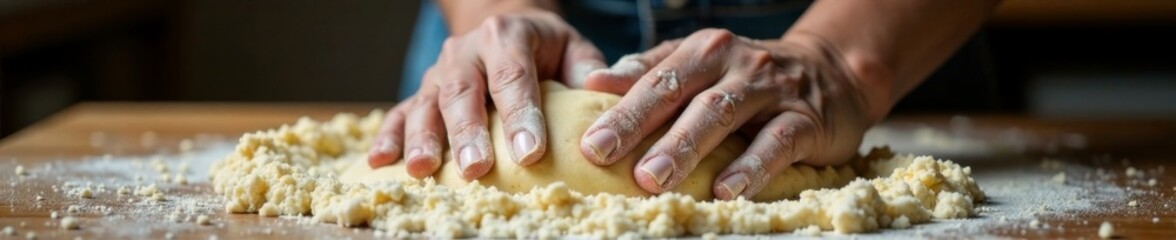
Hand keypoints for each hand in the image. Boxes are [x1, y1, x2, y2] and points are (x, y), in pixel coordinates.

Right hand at [368, 9, 605, 179]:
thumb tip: (600, 94)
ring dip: (422, 139)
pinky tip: (381, 162)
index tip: (530, 151)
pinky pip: (399, 113)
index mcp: (506, 36)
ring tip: (423, 170)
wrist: (501, 25)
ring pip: (425, 104)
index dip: (521, 114)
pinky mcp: (420, 92)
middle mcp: (465, 52)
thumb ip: (587, 69)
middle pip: (462, 93)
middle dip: (467, 133)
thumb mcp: (572, 47)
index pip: (513, 77)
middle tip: (476, 168)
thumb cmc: (544, 48)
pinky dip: (388, 137)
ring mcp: (437, 73)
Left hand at [580, 29, 877, 199]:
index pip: (655, 80)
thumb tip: (595, 84)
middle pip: (682, 94)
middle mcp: (735, 63)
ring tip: (654, 178)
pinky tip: (726, 190)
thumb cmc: (749, 78)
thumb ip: (651, 73)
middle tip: (604, 155)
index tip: (588, 142)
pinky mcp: (807, 120)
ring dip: (686, 147)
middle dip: (639, 125)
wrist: (834, 73)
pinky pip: (777, 142)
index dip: (620, 110)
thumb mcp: (701, 66)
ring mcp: (772, 89)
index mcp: (703, 51)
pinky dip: (751, 166)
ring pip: (724, 114)